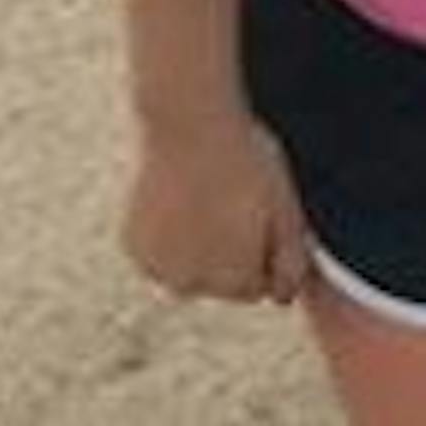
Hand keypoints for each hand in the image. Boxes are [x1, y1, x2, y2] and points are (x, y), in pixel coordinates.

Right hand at [123, 109, 311, 305]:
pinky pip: (160, 252)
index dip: (262, 253)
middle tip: (232, 204)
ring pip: (188, 269)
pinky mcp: (134, 246)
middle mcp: (190, 286)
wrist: (191, 126)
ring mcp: (157, 267)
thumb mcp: (287, 210)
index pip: (255, 288)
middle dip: (229, 255)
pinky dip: (169, 236)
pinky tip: (180, 201)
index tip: (260, 216)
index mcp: (232, 280)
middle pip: (219, 282)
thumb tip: (284, 299)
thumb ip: (291, 262)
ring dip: (197, 249)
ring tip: (206, 200)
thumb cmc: (247, 164)